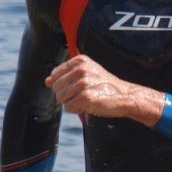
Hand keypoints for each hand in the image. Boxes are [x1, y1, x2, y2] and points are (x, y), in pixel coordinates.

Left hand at [46, 55, 164, 124]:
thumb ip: (64, 77)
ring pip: (60, 98)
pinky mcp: (86, 97)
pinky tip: (88, 106)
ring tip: (86, 100)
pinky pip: (68, 107)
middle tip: (83, 95)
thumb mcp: (85, 75)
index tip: (78, 87)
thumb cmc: (104, 86)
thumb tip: (46, 81)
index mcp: (80, 61)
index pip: (54, 75)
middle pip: (56, 88)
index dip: (63, 85)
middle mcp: (81, 69)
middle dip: (66, 95)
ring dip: (71, 103)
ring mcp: (84, 83)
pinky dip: (76, 110)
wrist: (125, 96)